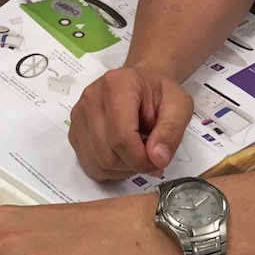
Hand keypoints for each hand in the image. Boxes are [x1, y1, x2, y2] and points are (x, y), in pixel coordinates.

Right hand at [68, 66, 192, 181]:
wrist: (139, 85)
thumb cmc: (158, 93)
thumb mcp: (180, 105)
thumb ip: (172, 131)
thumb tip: (157, 159)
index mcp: (115, 86)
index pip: (120, 137)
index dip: (140, 160)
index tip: (158, 163)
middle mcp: (90, 99)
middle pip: (106, 155)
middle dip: (132, 165)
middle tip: (149, 156)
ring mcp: (78, 117)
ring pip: (97, 164)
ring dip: (121, 170)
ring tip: (136, 152)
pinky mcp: (74, 133)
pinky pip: (89, 166)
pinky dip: (109, 170)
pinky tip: (122, 156)